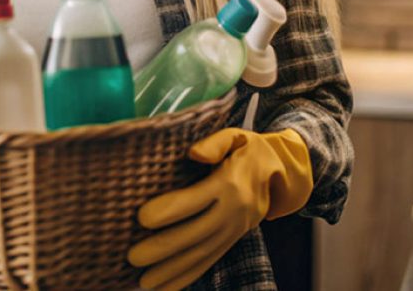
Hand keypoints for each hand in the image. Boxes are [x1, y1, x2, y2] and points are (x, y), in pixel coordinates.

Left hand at [127, 128, 312, 290]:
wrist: (280, 172)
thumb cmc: (247, 150)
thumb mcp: (235, 136)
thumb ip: (215, 143)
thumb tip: (194, 153)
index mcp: (229, 184)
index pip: (196, 200)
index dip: (170, 210)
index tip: (142, 217)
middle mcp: (233, 212)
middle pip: (195, 234)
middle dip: (163, 248)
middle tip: (133, 256)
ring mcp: (233, 230)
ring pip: (200, 255)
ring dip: (171, 270)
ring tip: (144, 281)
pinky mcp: (231, 241)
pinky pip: (208, 262)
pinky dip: (186, 277)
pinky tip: (164, 288)